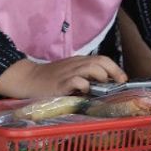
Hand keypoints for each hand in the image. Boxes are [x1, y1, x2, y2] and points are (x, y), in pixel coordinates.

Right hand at [0, 56, 127, 98]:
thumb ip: (85, 75)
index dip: (115, 67)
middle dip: (114, 71)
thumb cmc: (50, 78)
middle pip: (100, 61)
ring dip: (101, 76)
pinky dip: (84, 85)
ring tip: (103, 86)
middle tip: (119, 82)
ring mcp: (68, 73)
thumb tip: (105, 84)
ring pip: (91, 67)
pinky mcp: (60, 84)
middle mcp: (76, 65)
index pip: (101, 59)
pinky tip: (85, 91)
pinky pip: (76, 80)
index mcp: (79, 61)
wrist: (27, 79)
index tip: (123, 79)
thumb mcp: (70, 72)